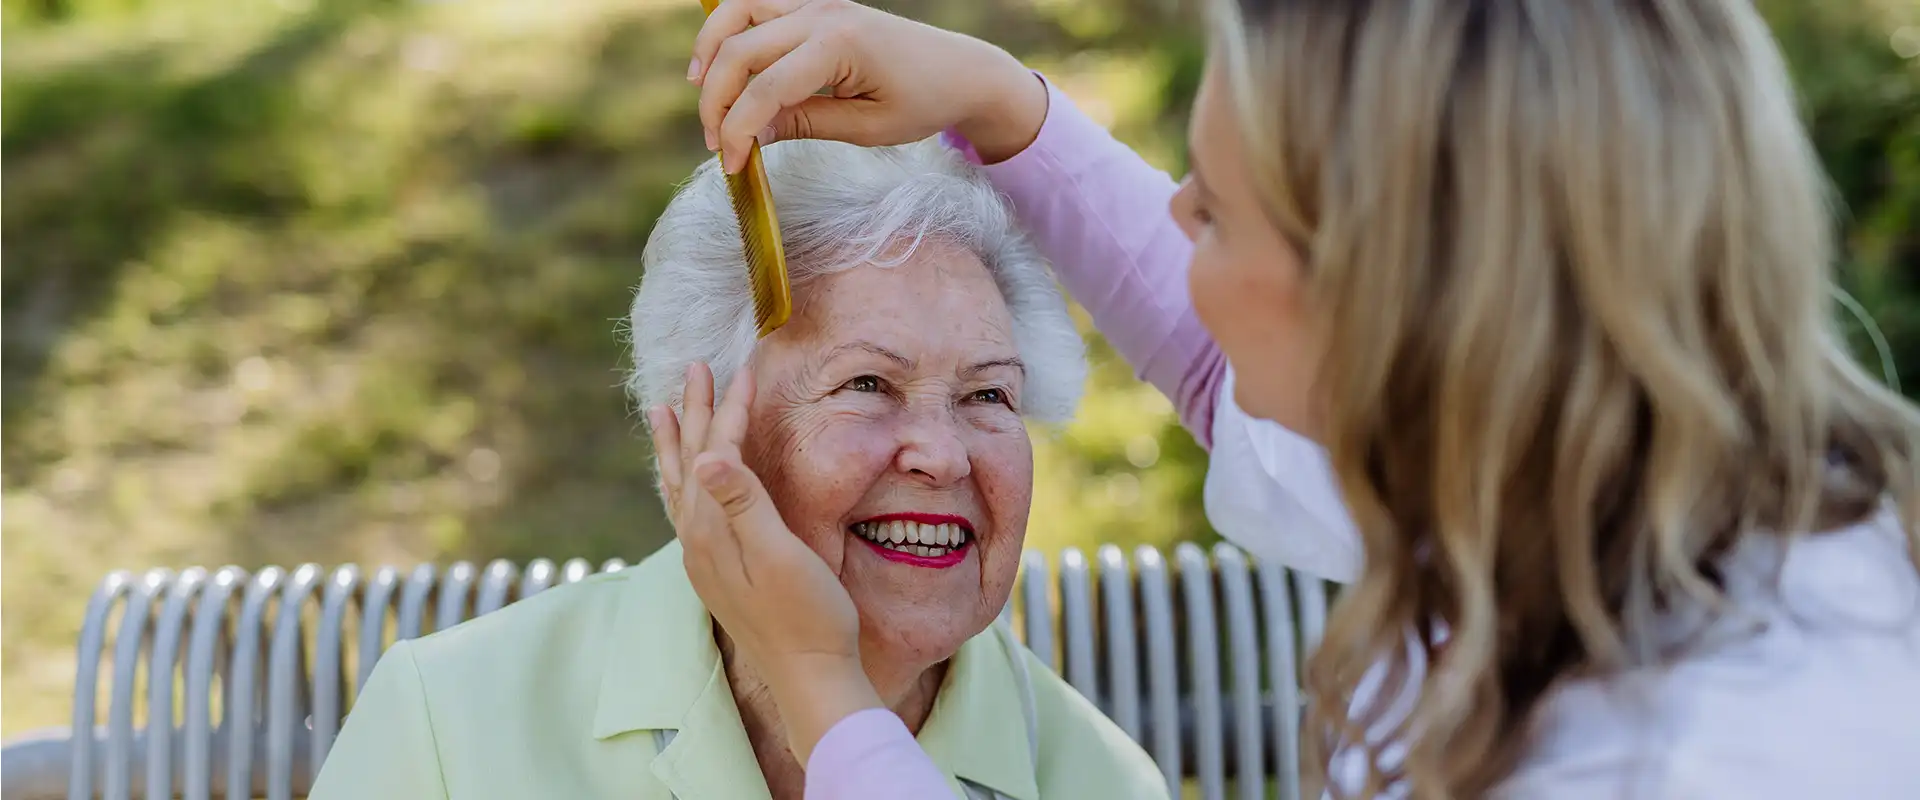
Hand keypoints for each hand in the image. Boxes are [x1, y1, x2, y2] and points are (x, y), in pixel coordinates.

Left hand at [648, 363, 879, 761]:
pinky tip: (686, 481)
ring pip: (680, 486)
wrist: (809, 675)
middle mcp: (698, 540)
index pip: (716, 451)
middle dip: (695, 413)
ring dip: (675, 444)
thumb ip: (743, 505)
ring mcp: (704, 558)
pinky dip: (681, 481)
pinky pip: (686, 511)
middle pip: (691, 461)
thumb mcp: (781, 556)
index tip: (742, 369)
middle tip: (696, 369)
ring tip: (662, 412)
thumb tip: (708, 458)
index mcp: (713, 529)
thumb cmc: (809, 615)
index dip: (728, 409)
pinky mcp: (716, 571)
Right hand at [690, 0, 1048, 172]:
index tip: (731, 166)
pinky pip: (757, 7)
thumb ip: (805, 124)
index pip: (767, 87)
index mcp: (840, 44)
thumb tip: (751, 133)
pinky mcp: (815, 5)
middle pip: (740, 49)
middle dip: (717, 101)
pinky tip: (719, 62)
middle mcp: (822, 12)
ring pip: (738, 11)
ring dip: (711, 51)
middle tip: (717, 146)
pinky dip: (730, 30)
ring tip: (702, 93)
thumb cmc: (923, 102)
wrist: (960, 70)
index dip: (738, 129)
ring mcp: (817, 2)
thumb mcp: (867, 128)